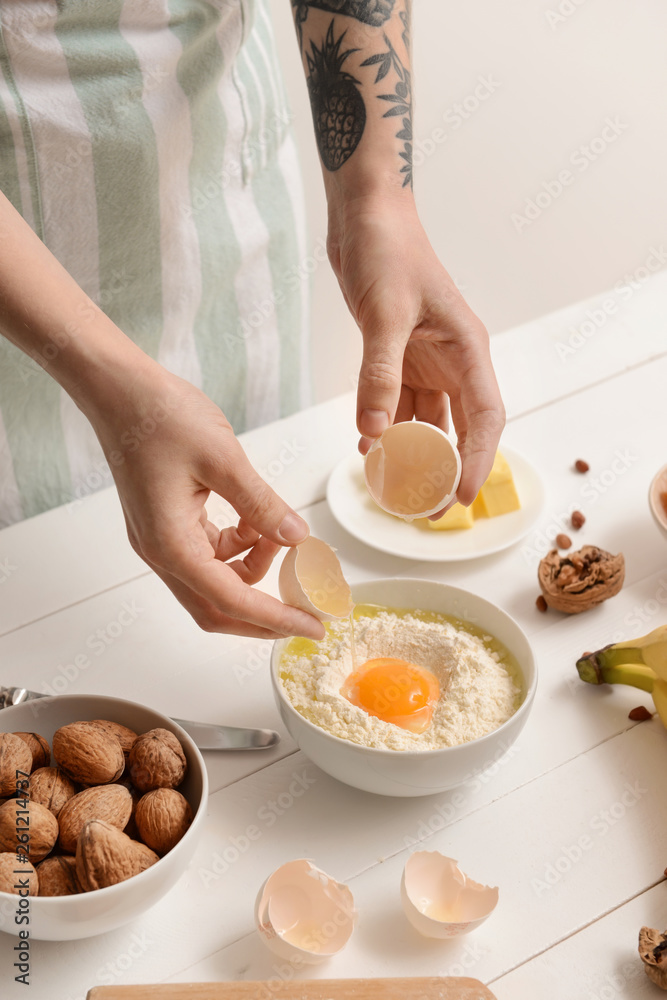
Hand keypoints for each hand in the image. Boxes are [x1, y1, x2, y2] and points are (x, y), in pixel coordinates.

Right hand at [83, 362, 325, 639]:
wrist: (120, 390)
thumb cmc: (159, 417)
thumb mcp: (223, 459)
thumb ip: (261, 505)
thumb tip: (296, 537)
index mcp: (170, 544)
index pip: (229, 601)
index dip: (274, 618)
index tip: (310, 627)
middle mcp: (161, 551)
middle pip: (216, 608)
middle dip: (263, 613)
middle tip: (306, 610)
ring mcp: (162, 538)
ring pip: (215, 580)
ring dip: (253, 567)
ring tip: (277, 532)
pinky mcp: (168, 523)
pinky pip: (210, 553)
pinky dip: (240, 545)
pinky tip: (255, 519)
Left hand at [327, 195, 504, 506]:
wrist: (365, 215)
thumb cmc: (388, 249)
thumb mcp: (384, 313)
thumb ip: (379, 374)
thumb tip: (374, 433)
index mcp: (468, 349)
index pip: (485, 416)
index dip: (477, 460)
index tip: (460, 496)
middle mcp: (453, 360)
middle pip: (460, 428)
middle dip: (445, 470)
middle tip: (427, 508)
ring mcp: (426, 360)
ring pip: (426, 420)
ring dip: (411, 452)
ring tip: (393, 486)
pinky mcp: (399, 357)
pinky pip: (398, 403)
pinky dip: (385, 428)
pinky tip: (367, 447)